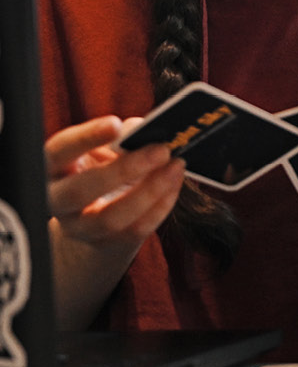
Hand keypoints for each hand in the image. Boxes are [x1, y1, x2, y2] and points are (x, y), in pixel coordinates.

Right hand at [46, 115, 185, 251]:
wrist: (97, 217)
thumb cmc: (102, 169)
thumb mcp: (103, 150)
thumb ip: (120, 137)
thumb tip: (140, 130)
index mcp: (52, 168)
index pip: (58, 152)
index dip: (85, 138)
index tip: (115, 123)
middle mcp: (58, 201)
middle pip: (80, 191)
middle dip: (123, 170)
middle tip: (161, 150)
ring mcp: (80, 227)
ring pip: (111, 218)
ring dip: (150, 190)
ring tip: (176, 165)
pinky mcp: (107, 243)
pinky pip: (136, 229)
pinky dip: (161, 205)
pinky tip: (175, 183)